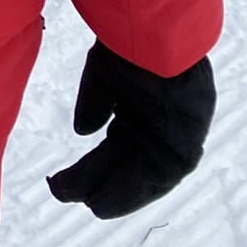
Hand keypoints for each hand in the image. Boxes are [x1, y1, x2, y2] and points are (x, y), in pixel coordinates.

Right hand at [48, 41, 214, 218]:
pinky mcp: (183, 152)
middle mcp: (155, 128)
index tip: (67, 180)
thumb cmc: (130, 48)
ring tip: (81, 204)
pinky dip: (129, 195)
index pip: (114, 146)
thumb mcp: (103, 77)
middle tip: (62, 192)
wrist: (158, 41)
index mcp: (139, 108)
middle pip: (121, 163)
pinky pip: (156, 182)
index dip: (92, 166)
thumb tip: (83, 130)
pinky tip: (102, 203)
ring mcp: (170, 141)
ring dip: (110, 193)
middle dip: (94, 181)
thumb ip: (94, 105)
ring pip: (137, 177)